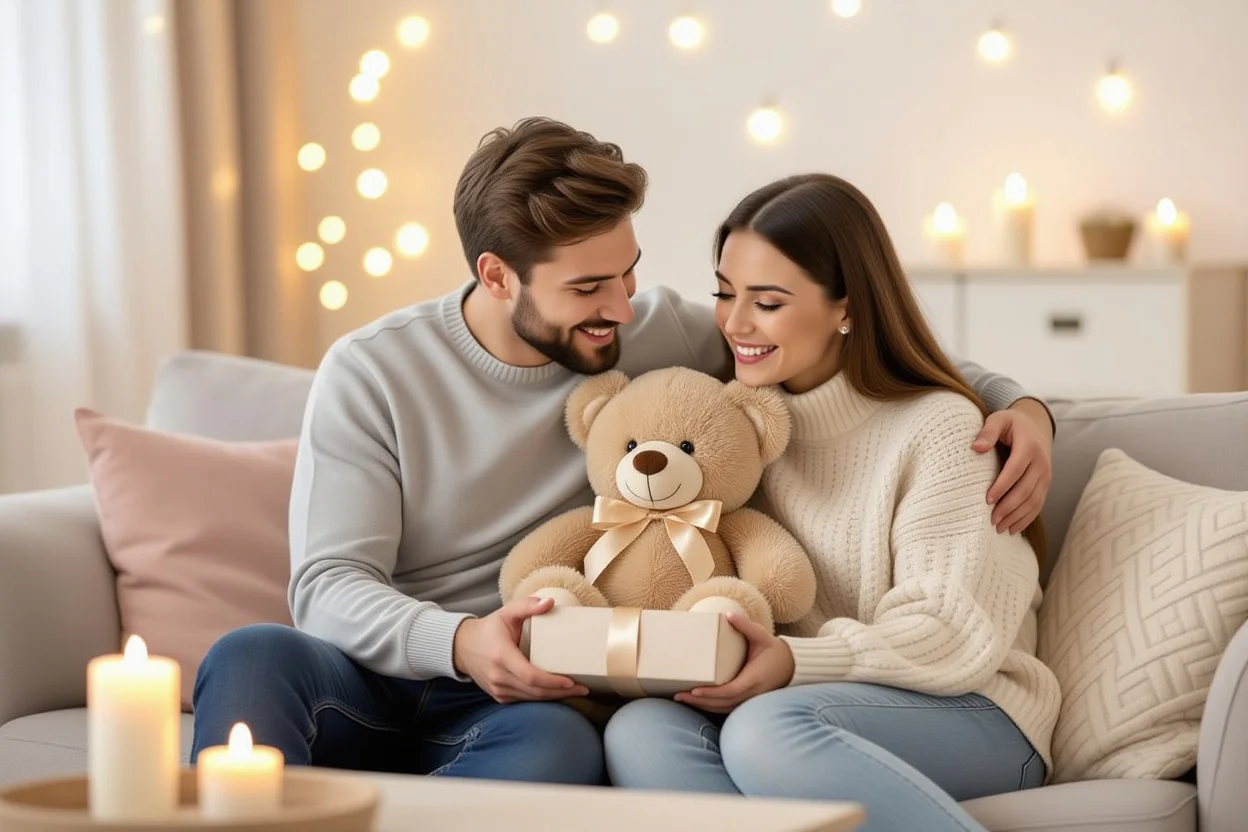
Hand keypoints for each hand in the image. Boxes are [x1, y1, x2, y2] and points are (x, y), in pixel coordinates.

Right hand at [452, 596, 588, 703]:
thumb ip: (527, 606)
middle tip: (583, 688)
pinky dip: (541, 698)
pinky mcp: (499, 696)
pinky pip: (524, 700)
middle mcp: (499, 677)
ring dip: (554, 697)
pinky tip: (556, 694)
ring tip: (576, 692)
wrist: (462, 647)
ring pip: (531, 699)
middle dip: (561, 692)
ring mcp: (498, 689)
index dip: (553, 682)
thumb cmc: (488, 629)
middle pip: (535, 692)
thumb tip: (550, 602)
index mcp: (502, 657)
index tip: (571, 681)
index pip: (531, 676)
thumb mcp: (506, 613)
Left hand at [675, 613, 793, 713]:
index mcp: (754, 678)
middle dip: (699, 701)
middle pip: (722, 703)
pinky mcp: (747, 701)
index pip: (731, 690)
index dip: (712, 693)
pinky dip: (711, 707)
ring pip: (723, 709)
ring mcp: (750, 700)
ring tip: (682, 699)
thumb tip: (728, 615)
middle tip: (678, 696)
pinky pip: (727, 708)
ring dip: (703, 706)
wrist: (791, 666)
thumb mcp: (762, 636)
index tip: (694, 690)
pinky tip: (697, 702)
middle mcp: (752, 692)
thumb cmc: (774, 650)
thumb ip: (746, 626)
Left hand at [972, 398, 1053, 534]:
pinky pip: (1039, 504)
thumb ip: (988, 431)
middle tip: (992, 520)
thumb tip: (976, 448)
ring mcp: (1046, 475)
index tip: (987, 500)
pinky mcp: (1046, 484)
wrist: (1036, 425)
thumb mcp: (999, 419)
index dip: (1002, 486)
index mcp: (1029, 447)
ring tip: (1000, 528)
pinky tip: (1014, 528)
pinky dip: (1027, 518)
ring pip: (1034, 501)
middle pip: (1025, 490)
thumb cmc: (1011, 424)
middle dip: (1008, 507)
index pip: (1015, 470)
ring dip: (1018, 517)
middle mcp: (1041, 463)